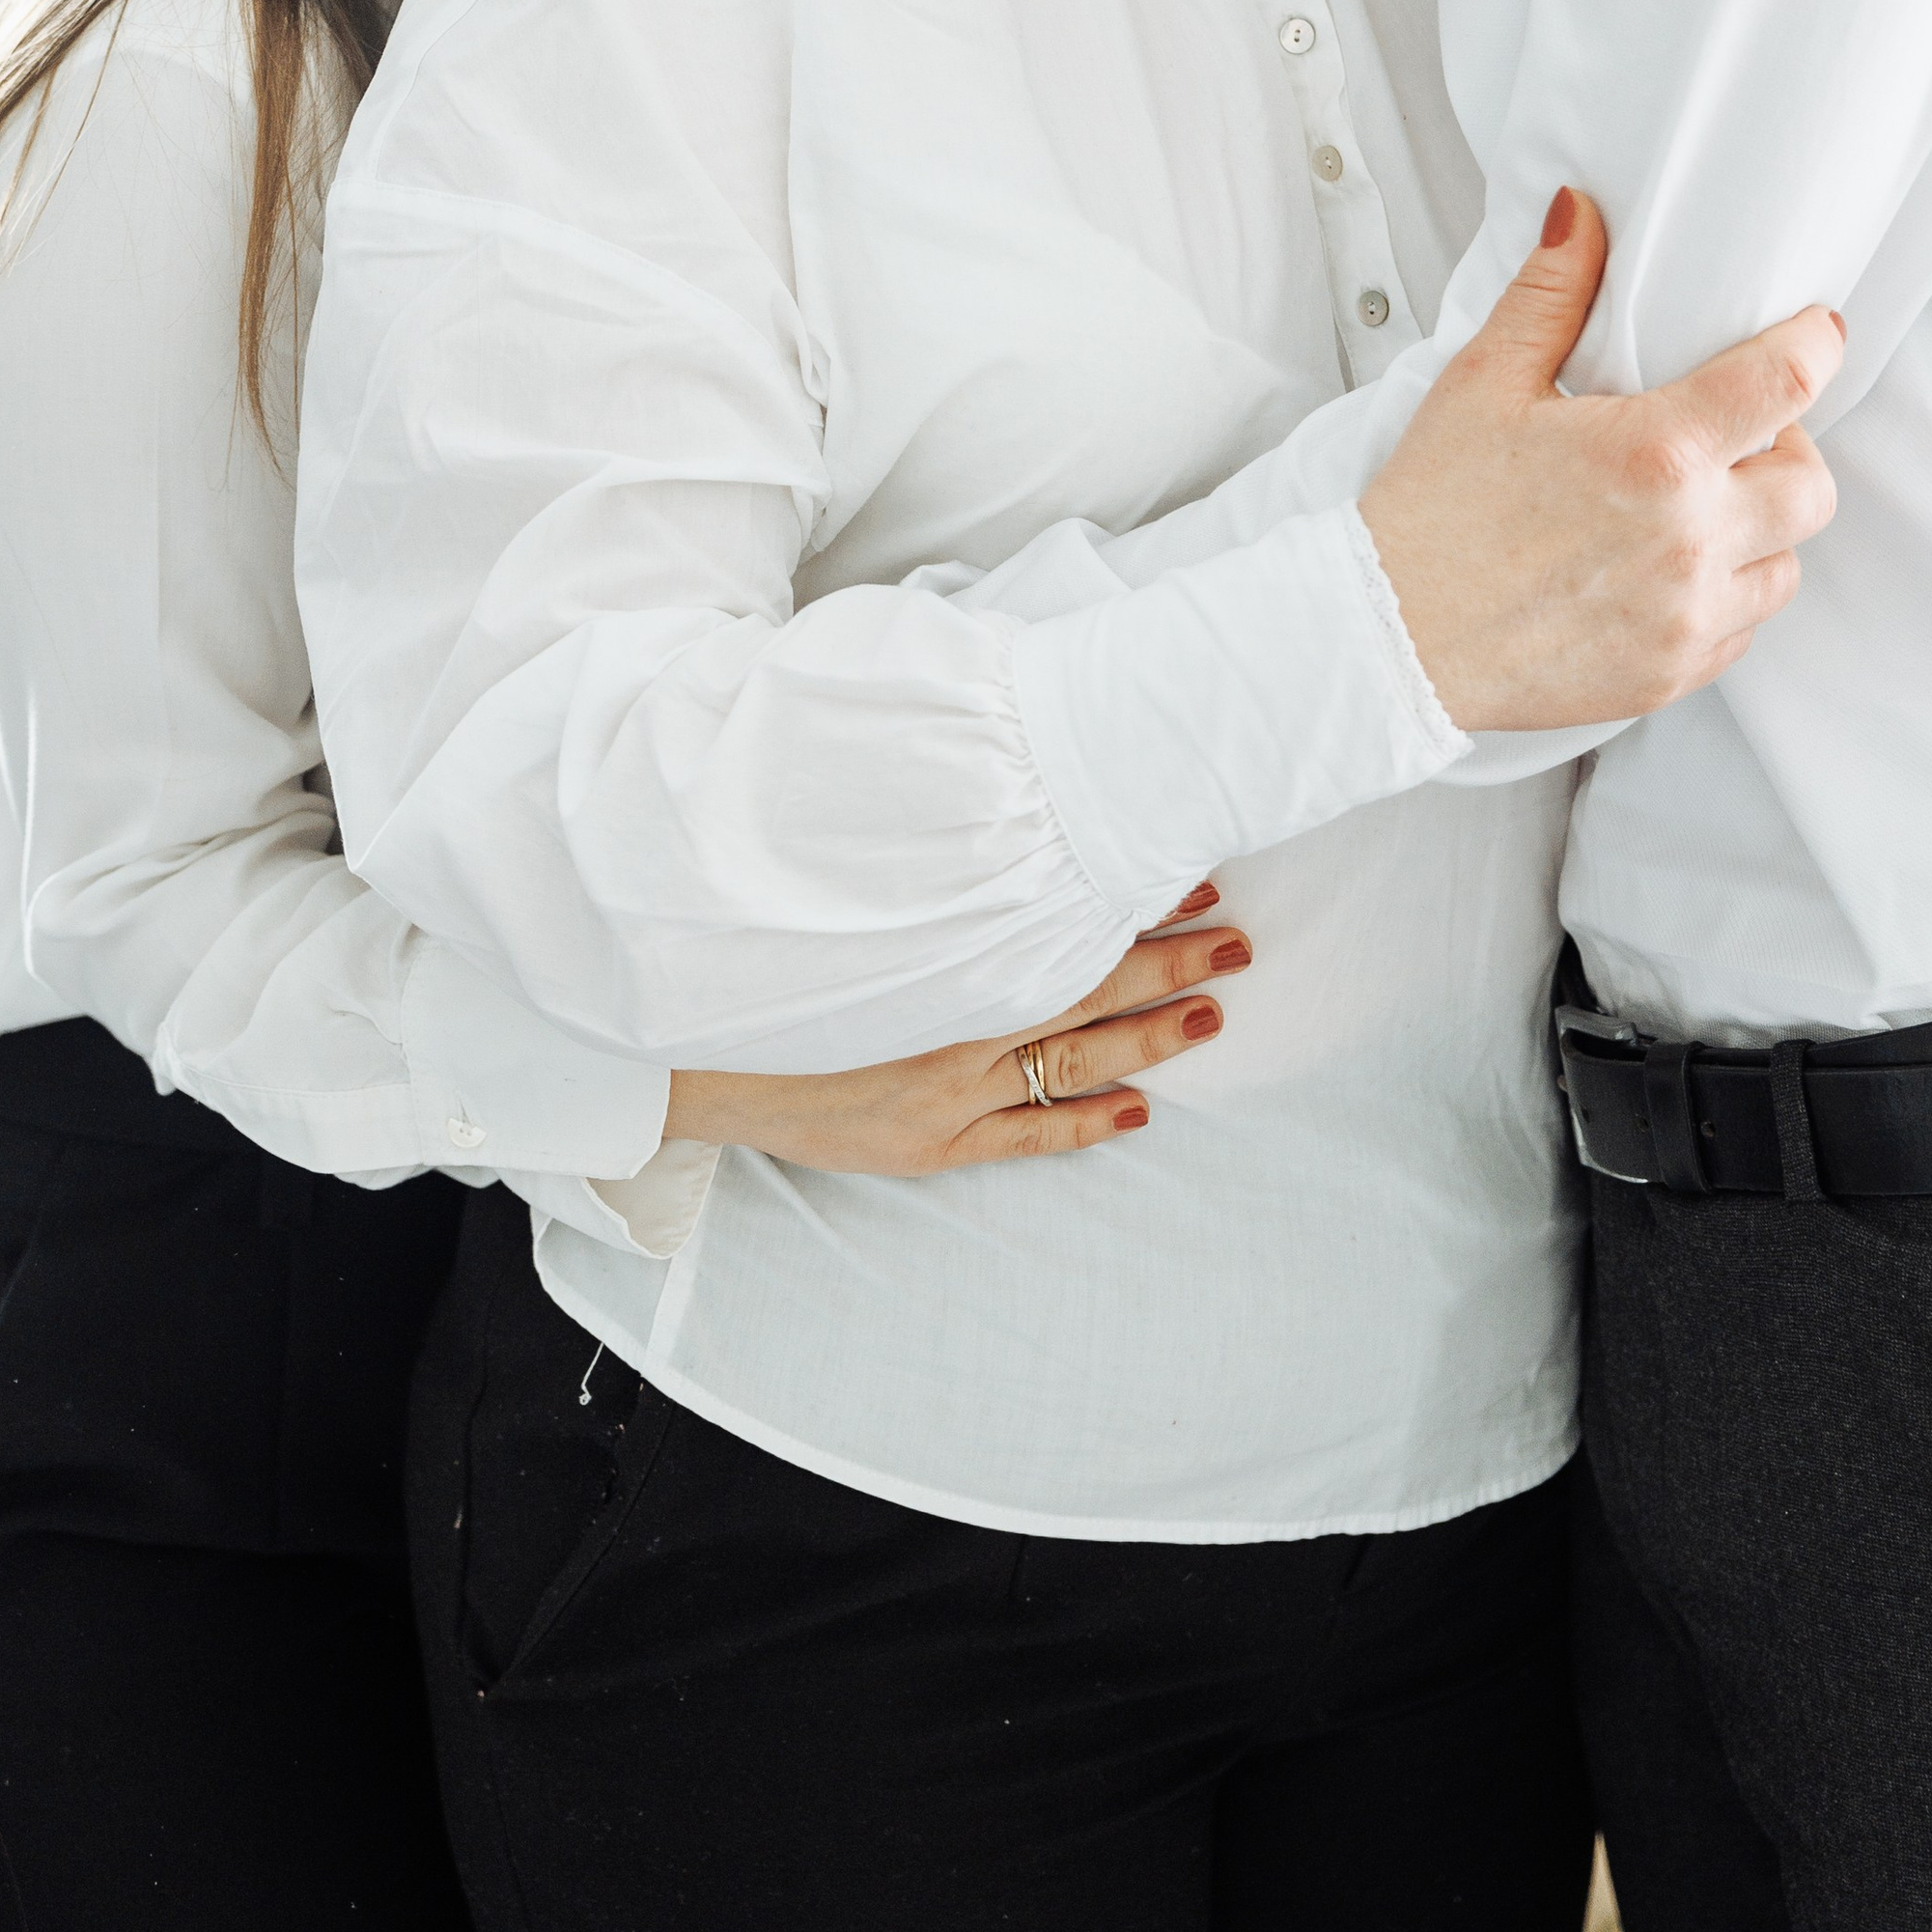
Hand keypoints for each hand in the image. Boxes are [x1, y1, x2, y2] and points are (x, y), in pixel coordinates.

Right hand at [656, 892, 1251, 1170]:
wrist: (693, 1052)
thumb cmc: (767, 961)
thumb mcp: (843, 892)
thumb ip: (913, 854)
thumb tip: (974, 787)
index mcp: (938, 955)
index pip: (1061, 922)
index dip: (1132, 903)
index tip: (1188, 873)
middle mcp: (953, 1021)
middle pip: (1085, 987)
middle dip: (1168, 963)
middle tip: (1237, 941)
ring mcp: (946, 1090)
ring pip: (1071, 1060)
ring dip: (1148, 1037)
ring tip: (1213, 1013)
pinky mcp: (930, 1144)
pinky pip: (1027, 1136)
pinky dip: (1085, 1124)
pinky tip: (1138, 1111)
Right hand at [1359, 188, 1842, 732]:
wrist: (1388, 638)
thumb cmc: (1432, 512)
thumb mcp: (1484, 381)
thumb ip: (1551, 292)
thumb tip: (1581, 214)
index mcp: (1655, 454)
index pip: (1786, 382)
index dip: (1815, 345)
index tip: (1813, 334)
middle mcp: (1688, 539)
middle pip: (1812, 486)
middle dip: (1788, 450)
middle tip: (1735, 437)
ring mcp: (1685, 617)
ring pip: (1785, 564)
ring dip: (1757, 530)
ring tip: (1694, 509)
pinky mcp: (1671, 674)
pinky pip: (1741, 630)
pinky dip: (1720, 595)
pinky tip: (1662, 571)